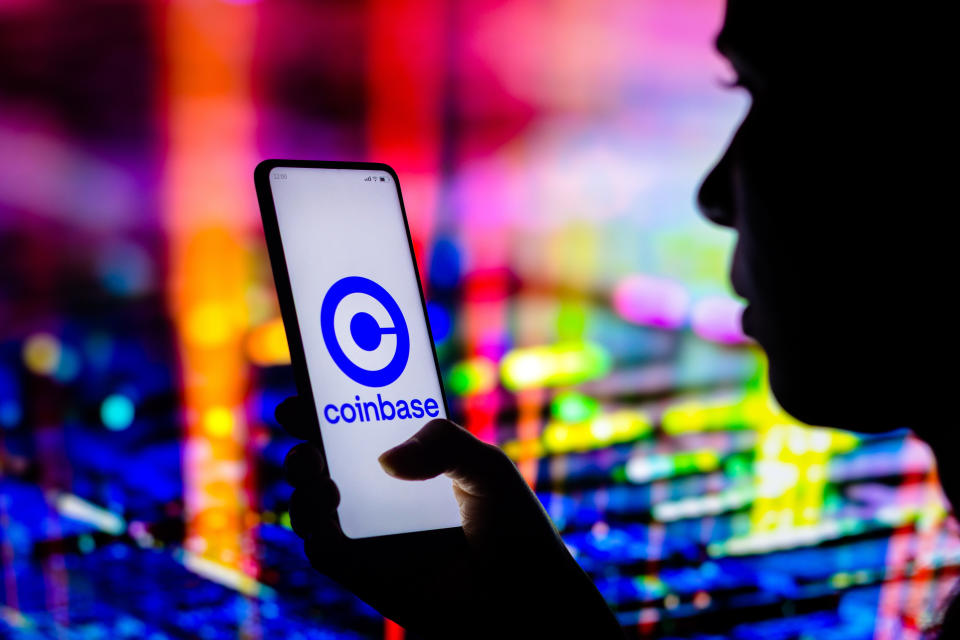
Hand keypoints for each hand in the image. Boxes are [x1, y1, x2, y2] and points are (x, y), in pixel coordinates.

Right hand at [276, 396, 622, 638]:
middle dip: (304, 436)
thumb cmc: (517, 533)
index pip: (360, 428)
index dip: (330, 405)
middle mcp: (383, 496)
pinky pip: (323, 550)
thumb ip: (444, 443)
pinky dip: (312, 527)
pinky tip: (325, 507)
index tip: (310, 383)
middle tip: (300, 417)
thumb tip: (385, 460)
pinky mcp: (366, 574)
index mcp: (412, 463)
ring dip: (300, 479)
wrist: (531, 601)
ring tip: (312, 463)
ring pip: (312, 504)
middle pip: (325, 462)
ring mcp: (371, 534)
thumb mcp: (486, 468)